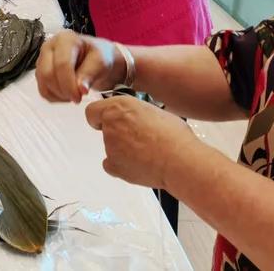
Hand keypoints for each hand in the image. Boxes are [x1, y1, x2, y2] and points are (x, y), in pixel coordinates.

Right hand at [35, 30, 126, 102]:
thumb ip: (90, 74)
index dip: (69, 83)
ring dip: (59, 95)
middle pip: (47, 74)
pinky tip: (68, 95)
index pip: (61, 64)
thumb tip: (81, 89)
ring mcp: (42, 59)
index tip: (80, 96)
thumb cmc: (98, 56)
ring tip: (75, 95)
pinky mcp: (40, 72)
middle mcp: (48, 47)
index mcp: (64, 39)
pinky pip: (43, 90)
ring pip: (43, 83)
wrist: (94, 59)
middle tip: (78, 98)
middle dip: (63, 91)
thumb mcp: (101, 62)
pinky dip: (55, 97)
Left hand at [86, 95, 200, 189]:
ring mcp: (109, 145)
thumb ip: (137, 113)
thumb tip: (137, 118)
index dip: (100, 117)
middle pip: (105, 129)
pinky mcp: (113, 165)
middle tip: (137, 140)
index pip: (93, 111)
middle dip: (117, 134)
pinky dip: (122, 167)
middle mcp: (110, 123)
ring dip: (123, 150)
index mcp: (119, 106)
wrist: (180, 160)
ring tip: (146, 153)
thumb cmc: (174, 136)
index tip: (107, 122)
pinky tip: (139, 166)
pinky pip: (111, 165)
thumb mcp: (154, 111)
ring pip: (111, 148)